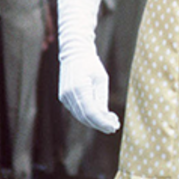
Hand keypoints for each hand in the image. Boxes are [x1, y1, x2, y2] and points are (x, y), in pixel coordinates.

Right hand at [56, 0, 119, 133]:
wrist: (74, 52)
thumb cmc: (91, 63)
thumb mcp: (101, 79)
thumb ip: (102, 99)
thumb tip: (106, 118)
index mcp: (79, 87)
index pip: (91, 112)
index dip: (102, 122)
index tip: (114, 126)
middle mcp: (69, 94)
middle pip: (85, 117)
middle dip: (100, 124)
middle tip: (114, 126)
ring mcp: (64, 97)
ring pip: (80, 116)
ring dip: (95, 121)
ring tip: (109, 122)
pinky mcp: (64, 98)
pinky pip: (77, 111)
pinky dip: (88, 116)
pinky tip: (99, 115)